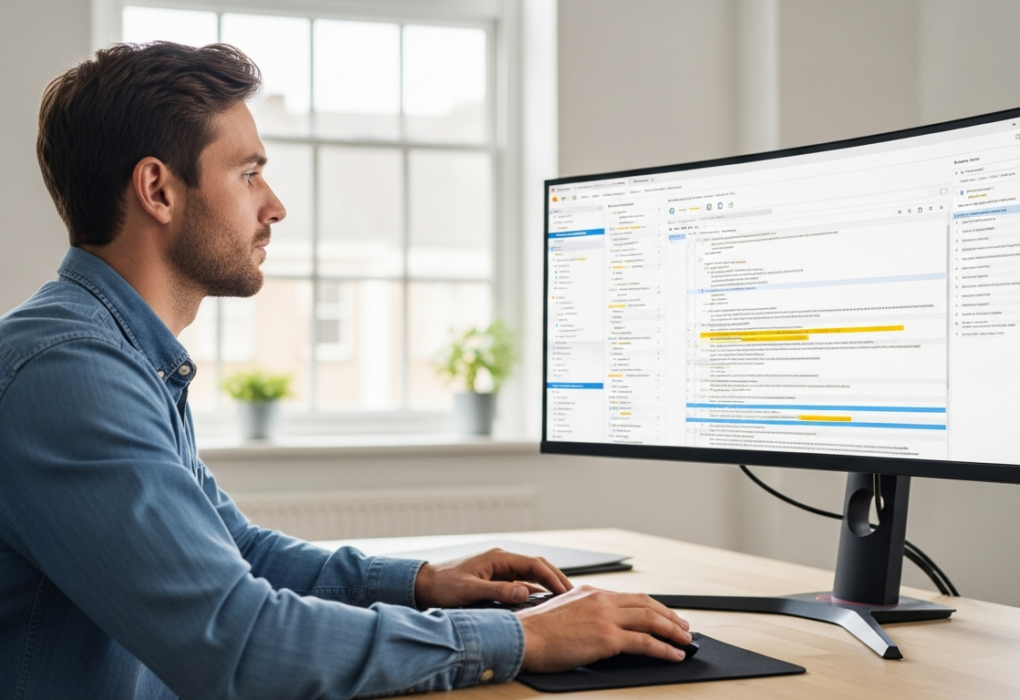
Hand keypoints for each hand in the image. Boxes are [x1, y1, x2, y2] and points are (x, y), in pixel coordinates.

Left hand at [414, 548, 572, 608]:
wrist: (424, 585)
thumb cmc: (443, 586)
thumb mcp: (470, 590)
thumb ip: (498, 591)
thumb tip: (525, 592)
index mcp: (498, 558)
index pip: (535, 564)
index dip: (553, 577)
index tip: (567, 592)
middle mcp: (501, 560)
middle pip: (537, 567)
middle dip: (556, 579)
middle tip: (573, 596)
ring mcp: (499, 569)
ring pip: (530, 575)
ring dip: (546, 585)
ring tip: (563, 600)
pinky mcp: (495, 578)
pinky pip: (520, 583)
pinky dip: (534, 591)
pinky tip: (542, 603)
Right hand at [516, 585, 691, 671]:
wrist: (522, 637)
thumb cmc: (535, 631)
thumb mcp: (562, 611)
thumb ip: (583, 613)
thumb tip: (595, 627)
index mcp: (590, 592)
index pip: (630, 597)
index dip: (652, 607)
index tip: (663, 615)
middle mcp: (601, 600)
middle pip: (646, 604)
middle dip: (668, 616)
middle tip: (683, 626)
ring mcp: (605, 617)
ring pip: (650, 620)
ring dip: (672, 630)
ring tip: (685, 640)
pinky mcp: (607, 637)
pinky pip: (645, 642)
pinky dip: (664, 649)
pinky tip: (674, 655)